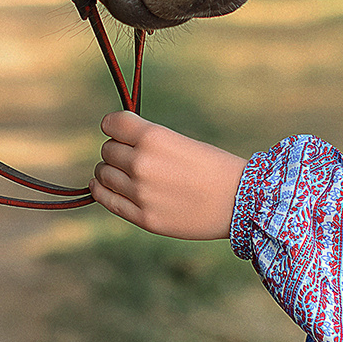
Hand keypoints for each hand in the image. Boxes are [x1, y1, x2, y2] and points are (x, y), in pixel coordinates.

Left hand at [90, 110, 246, 239]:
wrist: (239, 201)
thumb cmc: (212, 167)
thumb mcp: (178, 140)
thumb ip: (146, 141)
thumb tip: (113, 140)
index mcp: (153, 137)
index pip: (111, 123)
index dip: (114, 126)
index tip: (120, 131)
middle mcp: (142, 164)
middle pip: (107, 150)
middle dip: (117, 150)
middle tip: (133, 156)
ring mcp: (140, 193)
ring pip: (103, 173)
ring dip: (110, 171)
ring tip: (126, 174)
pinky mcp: (143, 217)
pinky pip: (106, 199)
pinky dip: (103, 190)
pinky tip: (108, 186)